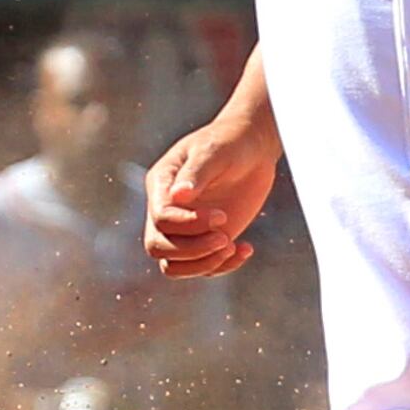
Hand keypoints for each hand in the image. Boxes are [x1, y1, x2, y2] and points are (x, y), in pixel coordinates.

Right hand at [143, 107, 280, 278]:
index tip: (222, 216)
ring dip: (203, 264)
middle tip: (225, 238)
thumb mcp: (213, 151)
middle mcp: (167, 209)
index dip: (189, 224)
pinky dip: (223, 266)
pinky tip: (245, 248)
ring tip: (232, 246)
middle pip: (158, 247)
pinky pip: (201, 267)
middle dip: (192, 250)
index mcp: (162, 185)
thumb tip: (178, 196)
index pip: (161, 218)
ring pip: (173, 265)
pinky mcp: (204, 239)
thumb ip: (195, 173)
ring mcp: (185, 228)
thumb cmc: (229, 142)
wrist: (251, 148)